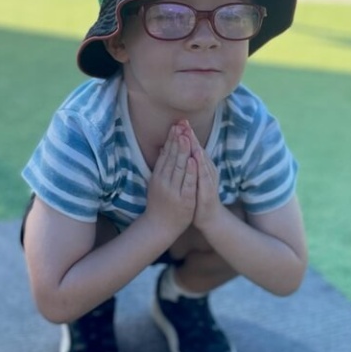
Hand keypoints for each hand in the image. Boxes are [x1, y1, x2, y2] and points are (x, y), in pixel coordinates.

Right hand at [145, 123, 196, 237]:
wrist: (159, 226)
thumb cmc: (159, 203)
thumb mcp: (157, 182)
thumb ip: (162, 165)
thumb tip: (164, 147)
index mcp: (157, 176)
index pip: (165, 154)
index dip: (171, 140)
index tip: (176, 126)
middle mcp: (163, 181)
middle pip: (172, 157)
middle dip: (177, 141)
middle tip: (181, 125)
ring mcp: (173, 190)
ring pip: (179, 167)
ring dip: (183, 151)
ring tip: (186, 137)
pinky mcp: (183, 199)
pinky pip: (187, 182)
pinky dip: (190, 170)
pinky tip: (193, 160)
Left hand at [181, 122, 221, 231]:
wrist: (209, 218)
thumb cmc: (198, 197)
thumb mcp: (190, 178)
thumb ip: (184, 162)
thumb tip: (172, 147)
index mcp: (201, 166)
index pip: (193, 147)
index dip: (187, 134)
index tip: (179, 121)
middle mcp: (207, 170)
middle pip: (198, 150)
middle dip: (190, 137)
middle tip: (184, 123)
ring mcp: (209, 180)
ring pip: (202, 161)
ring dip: (195, 147)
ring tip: (189, 136)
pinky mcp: (208, 191)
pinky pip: (204, 177)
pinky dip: (200, 166)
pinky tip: (196, 157)